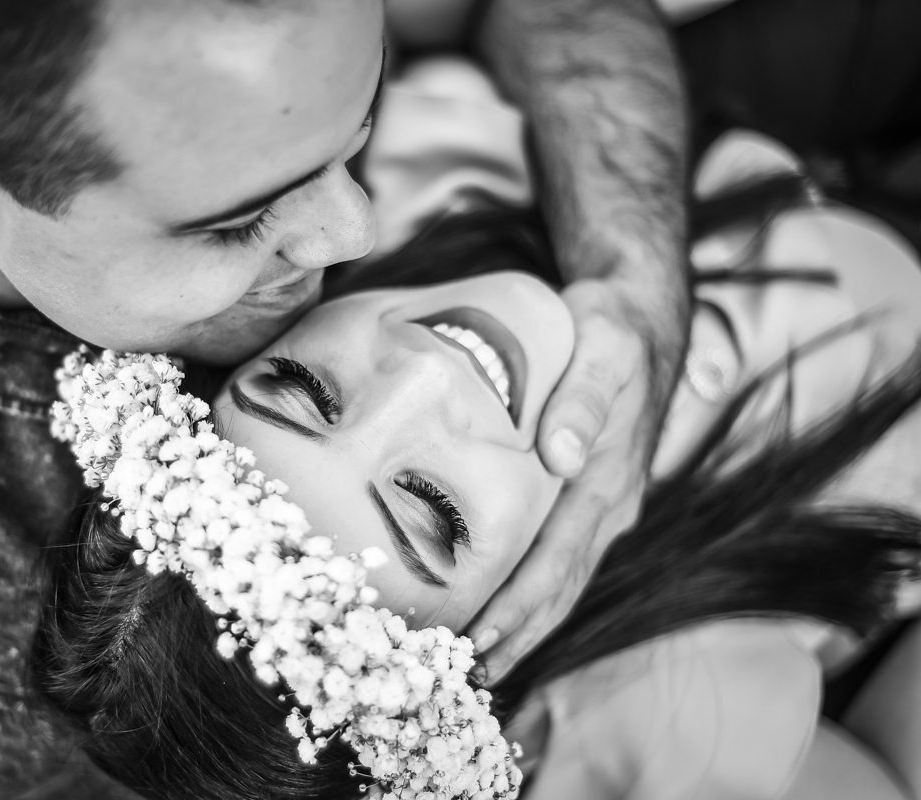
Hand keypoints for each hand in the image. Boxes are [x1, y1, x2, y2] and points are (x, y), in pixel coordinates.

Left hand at [469, 276, 685, 681]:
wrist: (642, 315)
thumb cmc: (612, 329)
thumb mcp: (602, 348)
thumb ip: (582, 398)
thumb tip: (561, 457)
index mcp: (607, 482)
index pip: (556, 562)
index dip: (518, 607)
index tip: (479, 642)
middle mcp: (610, 506)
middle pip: (559, 589)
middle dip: (517, 636)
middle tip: (465, 677)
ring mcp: (603, 507)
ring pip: (562, 581)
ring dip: (525, 625)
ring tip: (481, 663)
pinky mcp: (590, 497)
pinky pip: (560, 557)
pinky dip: (532, 593)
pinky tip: (501, 606)